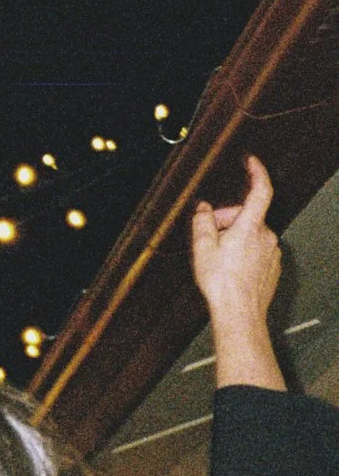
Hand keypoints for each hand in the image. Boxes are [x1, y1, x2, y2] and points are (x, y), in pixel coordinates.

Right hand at [192, 155, 283, 390]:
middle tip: (208, 233)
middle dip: (227, 218)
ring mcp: (272, 252)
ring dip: (234, 236)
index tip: (251, 162)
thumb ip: (203, 221)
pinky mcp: (273, 266)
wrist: (240, 312)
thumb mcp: (202, 247)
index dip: (257, 173)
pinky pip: (256, 248)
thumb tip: (205, 208)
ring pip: (251, 233)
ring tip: (216, 256)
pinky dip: (242, 250)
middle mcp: (266, 236)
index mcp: (250, 227)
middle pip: (247, 215)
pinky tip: (229, 267)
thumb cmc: (222, 282)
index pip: (260, 191)